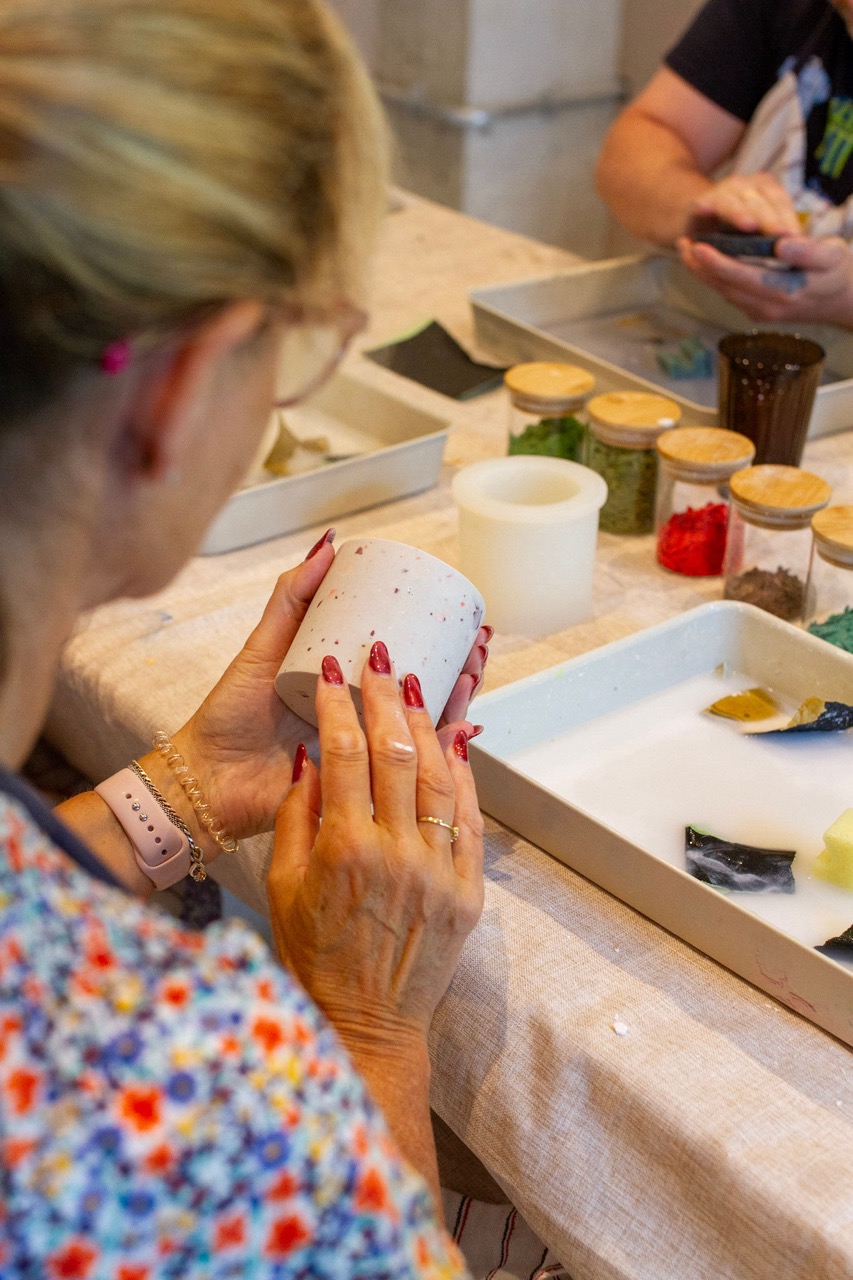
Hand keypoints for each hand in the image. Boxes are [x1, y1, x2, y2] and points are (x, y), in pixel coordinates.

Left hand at [171, 533, 489, 843]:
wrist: (209, 777)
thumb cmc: (231, 716)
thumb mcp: (265, 646)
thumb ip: (292, 597)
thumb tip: (328, 542)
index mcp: (348, 684)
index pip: (409, 658)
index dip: (446, 641)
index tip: (468, 620)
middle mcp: (364, 716)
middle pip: (430, 689)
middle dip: (465, 667)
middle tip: (477, 645)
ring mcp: (367, 750)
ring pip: (428, 725)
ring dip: (460, 700)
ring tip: (470, 673)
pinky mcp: (364, 783)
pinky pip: (411, 768)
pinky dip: (439, 747)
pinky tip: (460, 727)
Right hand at [267, 643, 484, 1042]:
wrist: (366, 1023)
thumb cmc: (314, 957)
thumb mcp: (284, 886)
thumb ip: (297, 816)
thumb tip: (311, 754)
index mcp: (343, 851)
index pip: (344, 755)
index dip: (338, 706)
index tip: (334, 672)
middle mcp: (396, 855)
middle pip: (395, 753)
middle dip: (384, 697)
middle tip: (379, 657)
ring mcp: (438, 872)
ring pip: (438, 776)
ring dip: (426, 723)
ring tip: (414, 684)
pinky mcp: (468, 891)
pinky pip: (469, 817)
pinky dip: (463, 774)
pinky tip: (455, 738)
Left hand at [677, 233, 852, 325]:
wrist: (844, 300)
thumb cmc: (838, 272)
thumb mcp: (831, 256)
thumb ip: (807, 250)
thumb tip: (780, 244)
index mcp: (783, 291)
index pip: (740, 276)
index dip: (716, 262)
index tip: (697, 246)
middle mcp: (767, 307)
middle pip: (724, 287)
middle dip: (700, 267)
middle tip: (682, 245)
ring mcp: (761, 311)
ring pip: (724, 292)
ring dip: (703, 273)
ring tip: (686, 251)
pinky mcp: (759, 310)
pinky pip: (731, 294)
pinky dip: (716, 278)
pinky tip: (706, 263)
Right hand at [689, 171, 800, 236]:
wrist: (698, 221)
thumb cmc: (734, 231)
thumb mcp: (758, 233)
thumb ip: (774, 238)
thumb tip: (799, 253)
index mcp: (767, 191)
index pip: (781, 204)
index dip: (788, 220)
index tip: (796, 238)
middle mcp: (748, 186)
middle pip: (761, 203)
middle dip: (771, 220)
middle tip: (780, 236)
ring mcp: (725, 191)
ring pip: (735, 202)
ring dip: (742, 213)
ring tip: (750, 226)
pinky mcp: (702, 200)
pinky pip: (705, 203)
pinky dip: (706, 206)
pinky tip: (706, 210)